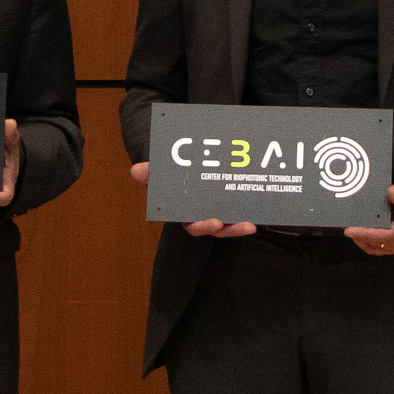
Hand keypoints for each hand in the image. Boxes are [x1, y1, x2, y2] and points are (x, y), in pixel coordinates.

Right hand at [130, 160, 255, 238]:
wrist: (201, 165)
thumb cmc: (180, 175)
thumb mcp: (167, 172)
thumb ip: (154, 172)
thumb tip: (134, 170)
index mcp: (187, 211)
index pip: (192, 222)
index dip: (203, 225)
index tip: (215, 222)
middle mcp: (203, 216)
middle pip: (212, 227)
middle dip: (222, 228)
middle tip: (229, 223)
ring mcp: (220, 214)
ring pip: (229, 226)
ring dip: (238, 227)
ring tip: (249, 224)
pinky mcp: (235, 210)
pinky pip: (242, 217)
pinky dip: (250, 217)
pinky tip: (259, 216)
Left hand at [340, 177, 393, 256]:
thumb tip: (391, 194)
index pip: (384, 237)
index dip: (365, 234)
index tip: (349, 229)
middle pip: (377, 245)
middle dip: (359, 236)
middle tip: (343, 223)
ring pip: (376, 247)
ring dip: (362, 238)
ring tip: (349, 224)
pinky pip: (379, 244)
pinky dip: (368, 237)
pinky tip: (361, 225)